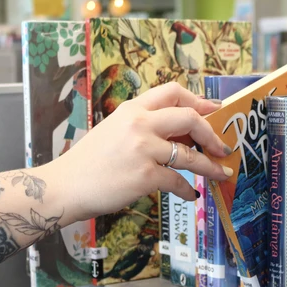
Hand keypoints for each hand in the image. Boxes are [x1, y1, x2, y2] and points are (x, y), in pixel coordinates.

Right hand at [45, 82, 232, 221]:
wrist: (64, 186)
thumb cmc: (89, 162)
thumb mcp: (114, 131)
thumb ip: (144, 127)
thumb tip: (181, 135)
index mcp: (132, 109)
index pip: (173, 92)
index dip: (199, 101)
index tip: (214, 111)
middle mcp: (139, 124)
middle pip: (189, 118)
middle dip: (211, 134)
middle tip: (222, 146)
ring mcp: (143, 149)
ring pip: (190, 155)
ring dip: (211, 166)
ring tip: (222, 173)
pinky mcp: (145, 176)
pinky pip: (178, 182)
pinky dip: (188, 190)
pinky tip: (191, 194)